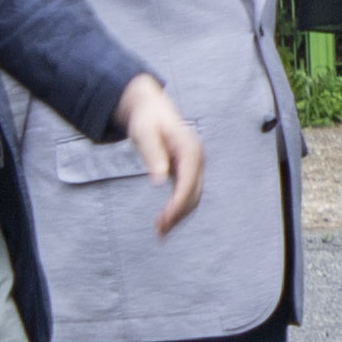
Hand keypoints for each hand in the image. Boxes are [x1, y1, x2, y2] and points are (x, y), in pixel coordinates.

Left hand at [119, 77, 206, 233]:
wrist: (151, 109)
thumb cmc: (146, 119)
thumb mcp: (144, 133)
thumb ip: (153, 155)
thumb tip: (159, 181)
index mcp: (190, 149)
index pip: (189, 182)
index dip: (178, 203)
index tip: (165, 220)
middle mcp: (197, 159)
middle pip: (194, 193)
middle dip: (178, 214)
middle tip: (158, 232)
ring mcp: (194, 166)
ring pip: (192, 197)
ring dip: (178, 215)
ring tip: (159, 232)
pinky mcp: (187, 171)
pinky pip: (186, 193)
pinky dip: (177, 209)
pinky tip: (164, 221)